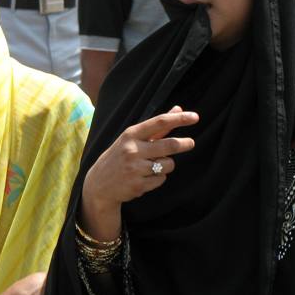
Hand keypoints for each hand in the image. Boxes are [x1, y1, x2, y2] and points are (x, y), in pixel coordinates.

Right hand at [80, 106, 197, 240]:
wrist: (99, 184)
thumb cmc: (120, 156)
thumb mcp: (133, 138)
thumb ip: (157, 126)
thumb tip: (178, 109)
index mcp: (131, 134)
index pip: (159, 123)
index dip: (179, 119)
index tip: (194, 117)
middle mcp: (132, 150)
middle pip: (168, 145)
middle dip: (184, 144)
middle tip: (191, 143)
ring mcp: (135, 168)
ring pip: (168, 165)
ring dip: (166, 165)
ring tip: (152, 166)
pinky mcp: (138, 185)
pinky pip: (161, 179)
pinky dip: (158, 178)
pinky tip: (144, 178)